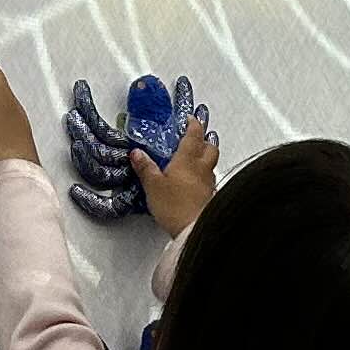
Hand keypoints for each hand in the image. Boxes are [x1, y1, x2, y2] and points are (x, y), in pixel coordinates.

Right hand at [138, 114, 217, 236]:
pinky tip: (197, 183)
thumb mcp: (153, 185)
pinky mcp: (210, 197)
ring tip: (198, 157)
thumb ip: (145, 168)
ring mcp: (208, 183)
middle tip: (198, 136)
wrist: (194, 229)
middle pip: (210, 147)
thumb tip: (137, 154)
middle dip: (205, 139)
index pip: (194, 134)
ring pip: (211, 164)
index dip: (193, 124)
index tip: (190, 119)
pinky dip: (204, 177)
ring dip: (206, 157)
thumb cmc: (175, 206)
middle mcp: (202, 168)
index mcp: (187, 159)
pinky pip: (210, 181)